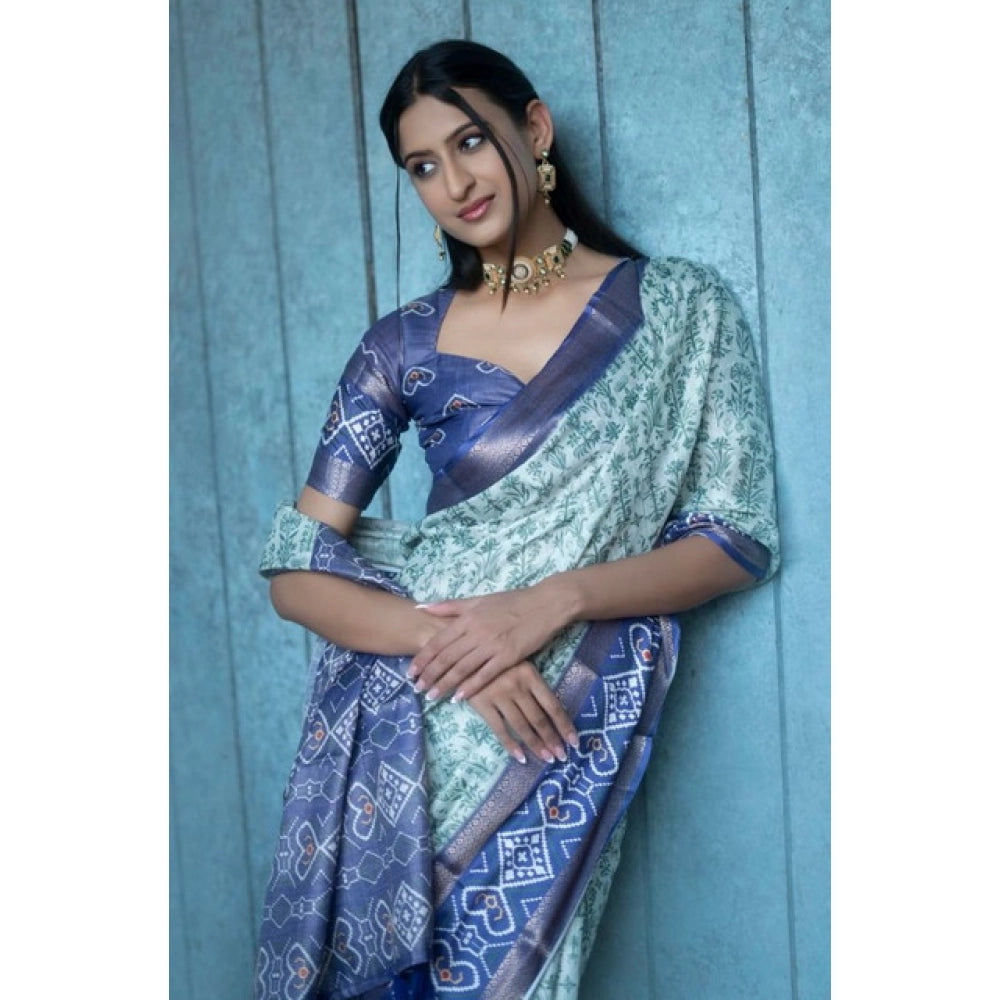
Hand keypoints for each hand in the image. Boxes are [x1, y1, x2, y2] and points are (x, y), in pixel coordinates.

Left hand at [409, 583, 574, 701]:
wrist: (545, 603)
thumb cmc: (512, 601)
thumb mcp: (479, 600)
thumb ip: (450, 606)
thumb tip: (421, 607)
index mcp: (468, 617)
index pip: (439, 640)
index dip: (423, 657)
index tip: (411, 671)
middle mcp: (477, 631)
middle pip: (447, 657)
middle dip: (429, 674)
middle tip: (416, 688)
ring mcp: (493, 645)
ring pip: (462, 668)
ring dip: (445, 684)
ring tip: (432, 696)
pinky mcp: (509, 656)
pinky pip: (485, 675)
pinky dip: (470, 687)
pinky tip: (458, 698)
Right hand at [466, 660, 577, 764]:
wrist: (465, 652)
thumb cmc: (497, 658)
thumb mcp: (520, 664)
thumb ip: (534, 685)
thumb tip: (553, 712)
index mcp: (530, 675)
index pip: (553, 705)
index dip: (564, 725)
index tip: (574, 741)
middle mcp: (517, 686)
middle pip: (539, 719)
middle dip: (552, 740)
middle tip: (562, 757)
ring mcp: (499, 696)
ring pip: (522, 726)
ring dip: (536, 745)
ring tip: (547, 759)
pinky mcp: (483, 704)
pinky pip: (500, 729)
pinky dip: (511, 745)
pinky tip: (521, 757)